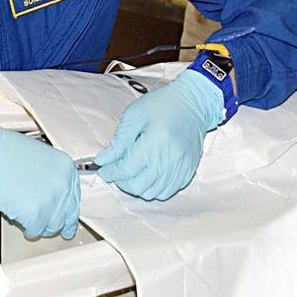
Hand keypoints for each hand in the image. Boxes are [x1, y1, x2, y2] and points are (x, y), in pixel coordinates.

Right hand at [0, 113, 79, 239]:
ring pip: (51, 226)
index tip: (68, 220)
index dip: (68, 212)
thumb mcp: (39, 157)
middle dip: (57, 223)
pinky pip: (34, 230)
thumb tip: (51, 193)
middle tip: (51, 227)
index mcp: (66, 169)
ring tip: (30, 221)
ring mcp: (50, 200)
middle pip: (66, 216)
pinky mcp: (35, 214)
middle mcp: (63, 185)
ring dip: (40, 226)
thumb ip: (51, 176)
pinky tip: (21, 222)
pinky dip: (27, 229)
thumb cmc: (1, 150)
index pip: (75, 198)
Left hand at [94, 69, 221, 200]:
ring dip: (137, 186)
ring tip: (131, 172)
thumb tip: (102, 160)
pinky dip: (154, 187)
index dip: (110, 172)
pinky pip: (168, 191)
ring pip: (152, 193)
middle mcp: (170, 159)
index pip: (126, 170)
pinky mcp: (189, 171)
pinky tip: (148, 174)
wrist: (193, 103)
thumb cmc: (162, 105)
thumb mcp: (133, 116)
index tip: (102, 169)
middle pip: (138, 186)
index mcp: (154, 143)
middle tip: (116, 170)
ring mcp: (181, 167)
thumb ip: (118, 142)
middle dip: (121, 181)